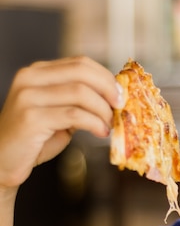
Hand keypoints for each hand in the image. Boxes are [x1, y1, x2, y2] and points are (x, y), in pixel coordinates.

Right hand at [0, 56, 123, 189]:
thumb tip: (113, 99)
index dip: (105, 76)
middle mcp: (29, 78)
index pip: (79, 63)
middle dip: (108, 89)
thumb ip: (78, 103)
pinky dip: (94, 123)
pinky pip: (73, 115)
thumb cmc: (33, 140)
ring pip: (80, 93)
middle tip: (120, 106)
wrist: (2, 162)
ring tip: (108, 126)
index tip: (121, 94)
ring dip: (102, 110)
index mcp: (37, 73)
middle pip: (82, 72)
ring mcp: (28, 97)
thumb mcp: (59, 115)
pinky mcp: (30, 118)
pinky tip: (100, 132)